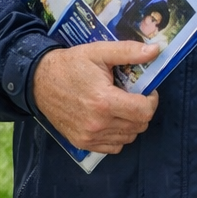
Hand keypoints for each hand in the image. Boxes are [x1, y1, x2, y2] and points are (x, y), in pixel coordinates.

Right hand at [32, 42, 161, 152]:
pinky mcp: (81, 143)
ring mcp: (88, 136)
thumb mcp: (100, 52)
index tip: (146, 91)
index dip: (151, 100)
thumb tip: (157, 50)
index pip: (144, 112)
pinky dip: (119, 135)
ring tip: (122, 106)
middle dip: (143, 110)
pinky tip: (112, 119)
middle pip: (139, 126)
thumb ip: (130, 51)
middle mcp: (97, 124)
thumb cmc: (72, 65)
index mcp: (104, 101)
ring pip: (128, 137)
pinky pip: (113, 147)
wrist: (39, 81)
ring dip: (132, 123)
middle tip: (134, 96)